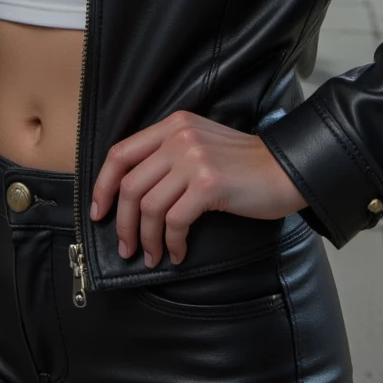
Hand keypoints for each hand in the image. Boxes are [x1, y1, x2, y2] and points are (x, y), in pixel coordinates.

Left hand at [90, 110, 305, 267]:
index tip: (98, 212)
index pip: (120, 153)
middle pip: (130, 184)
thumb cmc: (242, 165)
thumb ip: (168, 157)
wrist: (284, 169)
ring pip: (149, 206)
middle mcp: (179, 137)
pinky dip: (171, 242)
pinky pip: (174, 220)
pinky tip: (178, 253)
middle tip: (126, 247)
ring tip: (152, 256)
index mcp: (173, 126)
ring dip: (146, 239)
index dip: (103, 186)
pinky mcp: (208, 184)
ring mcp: (193, 159)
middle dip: (123, 222)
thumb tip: (132, 196)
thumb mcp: (199, 145)